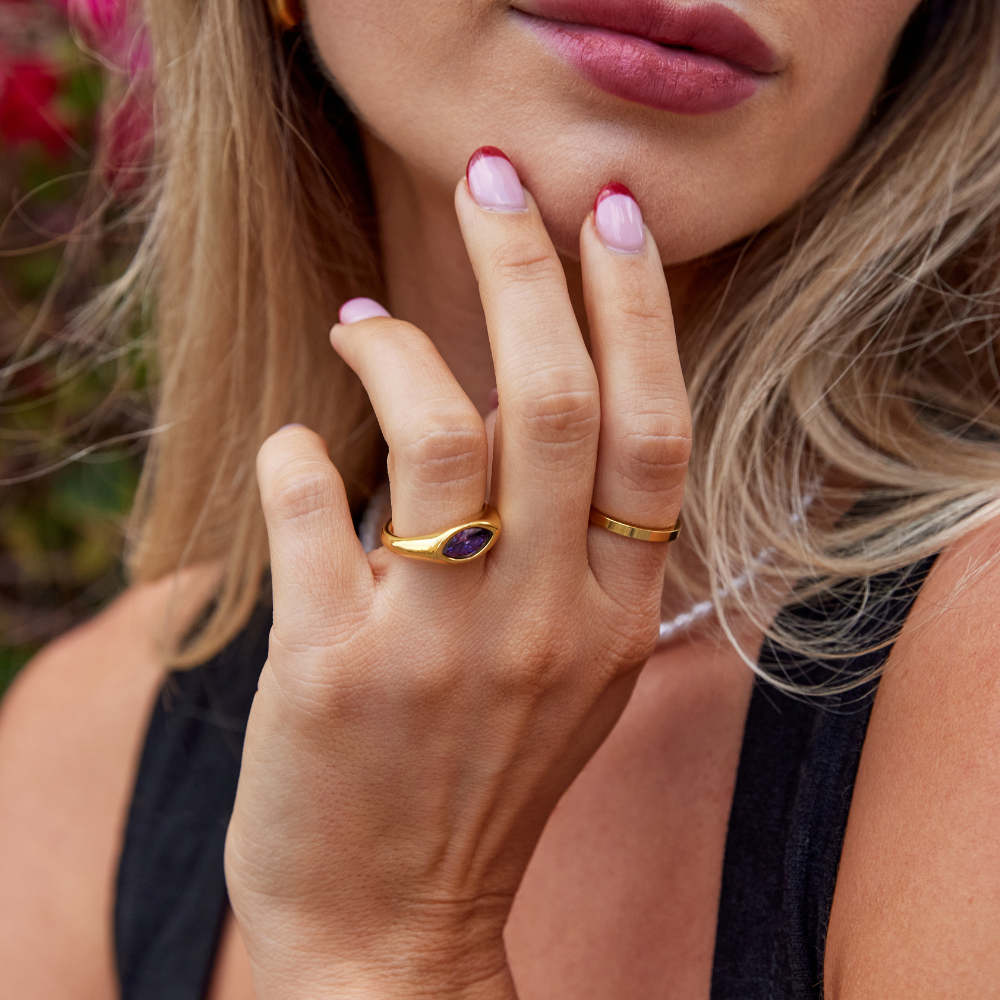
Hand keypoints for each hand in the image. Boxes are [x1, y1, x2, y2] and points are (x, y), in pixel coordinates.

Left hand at [225, 154, 690, 999]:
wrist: (392, 929)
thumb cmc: (481, 780)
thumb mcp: (571, 672)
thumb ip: (576, 547)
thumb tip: (527, 397)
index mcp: (618, 617)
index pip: (654, 428)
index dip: (635, 305)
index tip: (610, 213)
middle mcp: (545, 625)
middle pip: (557, 400)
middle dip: (525, 263)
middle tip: (493, 178)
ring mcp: (439, 651)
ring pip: (441, 433)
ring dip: (394, 350)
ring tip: (363, 323)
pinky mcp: (330, 673)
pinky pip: (309, 506)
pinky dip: (293, 452)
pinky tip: (293, 450)